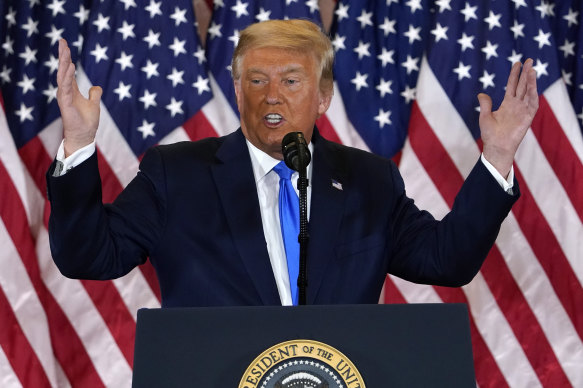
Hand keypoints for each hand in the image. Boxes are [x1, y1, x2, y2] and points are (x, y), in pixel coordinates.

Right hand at [56, 39, 102, 156]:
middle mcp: (65, 92)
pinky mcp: (65, 104)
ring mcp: (64, 97)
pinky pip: (66, 88)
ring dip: (64, 63)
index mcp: (71, 90)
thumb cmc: (86, 121)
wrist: (84, 135)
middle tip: (62, 41)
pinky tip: (71, 67)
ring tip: (66, 50)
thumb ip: (95, 94)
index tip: (65, 45)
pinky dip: (68, 77)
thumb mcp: (94, 104)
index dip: (66, 58)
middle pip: (63, 70)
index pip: (67, 71)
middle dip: (63, 56)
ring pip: (63, 76)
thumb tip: (96, 87)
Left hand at [477, 59, 538, 177]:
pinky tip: (532, 84)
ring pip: (528, 92)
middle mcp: (516, 105)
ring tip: (532, 69)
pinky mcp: (527, 117)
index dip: (515, 75)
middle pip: (523, 86)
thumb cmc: (490, 134)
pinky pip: (532, 103)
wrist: (496, 147)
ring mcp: (523, 110)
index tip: (517, 63)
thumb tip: (481, 93)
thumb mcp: (485, 116)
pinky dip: (532, 93)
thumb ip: (485, 104)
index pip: (512, 86)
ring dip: (531, 81)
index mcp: (507, 104)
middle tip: (530, 60)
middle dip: (526, 73)